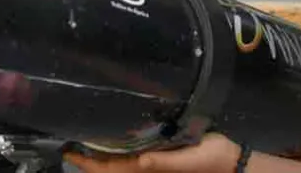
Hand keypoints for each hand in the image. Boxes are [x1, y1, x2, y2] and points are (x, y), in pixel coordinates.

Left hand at [64, 134, 241, 172]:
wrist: (231, 160)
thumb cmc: (210, 162)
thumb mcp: (190, 161)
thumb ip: (165, 163)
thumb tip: (142, 161)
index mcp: (149, 169)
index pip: (111, 168)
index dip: (90, 163)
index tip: (70, 153)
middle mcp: (146, 165)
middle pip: (111, 164)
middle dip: (90, 157)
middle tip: (70, 141)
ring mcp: (152, 159)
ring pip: (120, 158)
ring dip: (102, 150)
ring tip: (84, 134)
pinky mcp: (161, 150)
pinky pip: (134, 150)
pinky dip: (119, 143)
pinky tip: (113, 132)